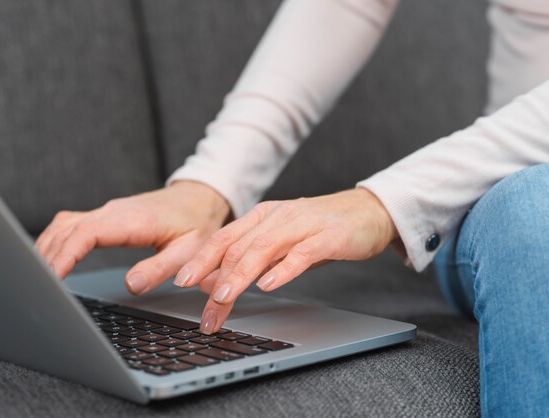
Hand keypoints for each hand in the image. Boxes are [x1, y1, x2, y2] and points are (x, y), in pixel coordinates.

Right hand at [35, 181, 230, 293]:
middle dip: (47, 257)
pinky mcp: (106, 215)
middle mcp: (114, 212)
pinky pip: (71, 224)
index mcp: (132, 220)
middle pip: (67, 230)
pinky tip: (49, 257)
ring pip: (64, 226)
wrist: (200, 198)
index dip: (64, 256)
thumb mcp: (189, 250)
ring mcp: (107, 211)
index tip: (50, 278)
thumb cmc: (197, 224)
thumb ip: (160, 268)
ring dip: (47, 248)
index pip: (85, 234)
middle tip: (36, 288)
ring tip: (36, 277)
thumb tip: (131, 286)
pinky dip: (55, 241)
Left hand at [174, 187, 398, 333]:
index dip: (201, 259)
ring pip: (263, 249)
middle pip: (238, 248)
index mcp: (262, 217)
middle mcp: (277, 217)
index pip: (224, 239)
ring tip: (225, 297)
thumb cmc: (320, 230)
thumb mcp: (280, 244)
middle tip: (205, 310)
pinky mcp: (328, 236)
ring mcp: (303, 225)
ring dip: (241, 274)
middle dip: (216, 280)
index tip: (181, 281)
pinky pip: (301, 253)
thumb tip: (213, 282)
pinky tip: (268, 285)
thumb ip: (250, 260)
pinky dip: (283, 270)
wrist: (367, 211)